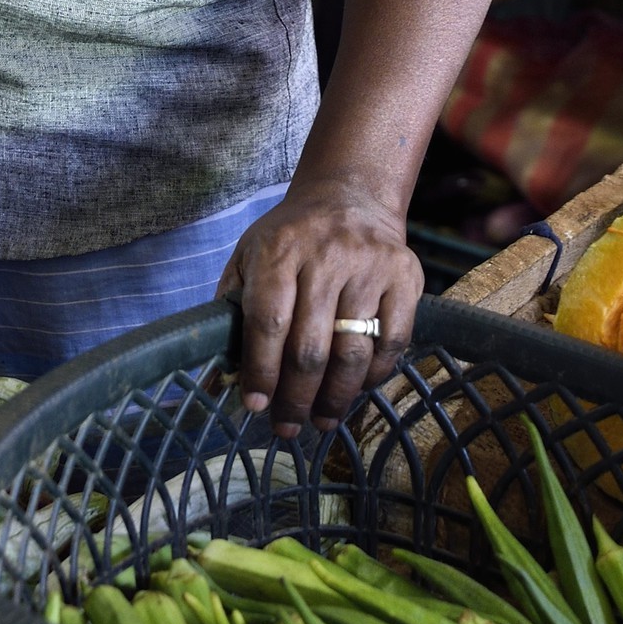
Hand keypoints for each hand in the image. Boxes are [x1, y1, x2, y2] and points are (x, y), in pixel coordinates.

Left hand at [216, 180, 421, 433]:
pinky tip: (355, 389)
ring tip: (321, 420)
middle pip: (310, 347)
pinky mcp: (405, 276)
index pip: (268, 322)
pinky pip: (392, 343)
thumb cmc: (290, 239)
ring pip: (352, 352)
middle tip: (287, 427)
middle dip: (295, 399)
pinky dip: (373, 376)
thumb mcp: (249, 259)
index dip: (261, 372)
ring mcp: (369, 265)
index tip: (255, 407)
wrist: (350, 196)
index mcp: (279, 250)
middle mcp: (326, 254)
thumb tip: (217, 384)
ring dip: (334, 398)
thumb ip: (231, 314)